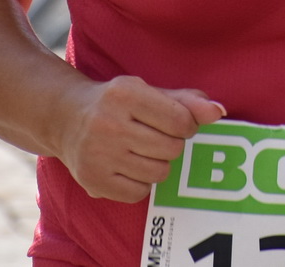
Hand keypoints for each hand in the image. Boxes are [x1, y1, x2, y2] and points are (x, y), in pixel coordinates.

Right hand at [55, 75, 225, 202]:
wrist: (65, 117)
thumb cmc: (117, 103)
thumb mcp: (149, 92)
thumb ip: (186, 101)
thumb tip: (219, 112)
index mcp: (125, 93)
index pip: (181, 120)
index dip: (186, 125)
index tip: (174, 122)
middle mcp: (108, 123)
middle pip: (172, 149)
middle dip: (172, 144)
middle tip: (153, 136)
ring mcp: (98, 154)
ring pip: (159, 173)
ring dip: (157, 164)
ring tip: (139, 150)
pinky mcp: (93, 181)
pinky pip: (139, 193)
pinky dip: (140, 183)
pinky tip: (127, 166)